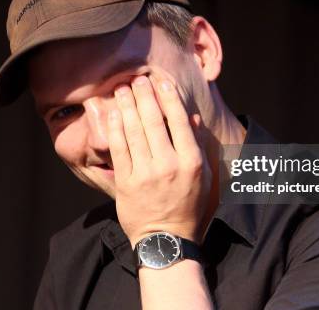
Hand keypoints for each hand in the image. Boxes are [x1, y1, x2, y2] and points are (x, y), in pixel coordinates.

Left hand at [107, 75, 210, 247]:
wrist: (166, 240)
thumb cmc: (188, 207)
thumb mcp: (204, 178)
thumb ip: (198, 146)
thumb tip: (192, 118)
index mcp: (191, 162)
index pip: (179, 122)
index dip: (169, 99)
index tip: (161, 83)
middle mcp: (169, 165)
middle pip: (153, 121)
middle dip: (144, 96)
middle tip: (137, 80)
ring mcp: (146, 174)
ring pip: (134, 131)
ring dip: (127, 106)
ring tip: (122, 89)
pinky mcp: (126, 182)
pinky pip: (119, 149)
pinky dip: (116, 128)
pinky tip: (114, 113)